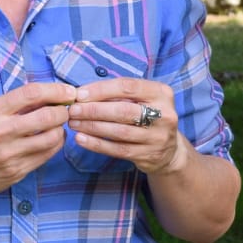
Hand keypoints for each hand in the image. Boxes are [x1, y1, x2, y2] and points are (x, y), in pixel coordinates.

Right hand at [0, 80, 76, 201]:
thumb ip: (13, 104)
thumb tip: (48, 94)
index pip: (32, 93)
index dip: (56, 90)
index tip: (67, 91)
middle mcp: (0, 132)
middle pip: (48, 115)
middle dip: (63, 110)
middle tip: (64, 109)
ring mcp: (9, 155)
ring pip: (53, 137)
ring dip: (61, 128)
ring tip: (56, 125)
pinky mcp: (17, 172)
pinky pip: (47, 155)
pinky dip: (55, 144)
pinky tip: (51, 139)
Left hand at [69, 77, 186, 174]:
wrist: (169, 150)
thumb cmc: (148, 117)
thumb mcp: (142, 100)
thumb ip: (119, 95)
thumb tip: (83, 94)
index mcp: (161, 93)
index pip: (127, 87)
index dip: (101, 90)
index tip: (79, 94)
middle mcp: (164, 114)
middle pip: (123, 110)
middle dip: (93, 110)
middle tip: (73, 110)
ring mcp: (158, 137)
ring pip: (119, 132)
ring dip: (92, 127)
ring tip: (73, 123)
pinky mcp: (149, 155)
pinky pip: (118, 150)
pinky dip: (97, 144)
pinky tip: (81, 139)